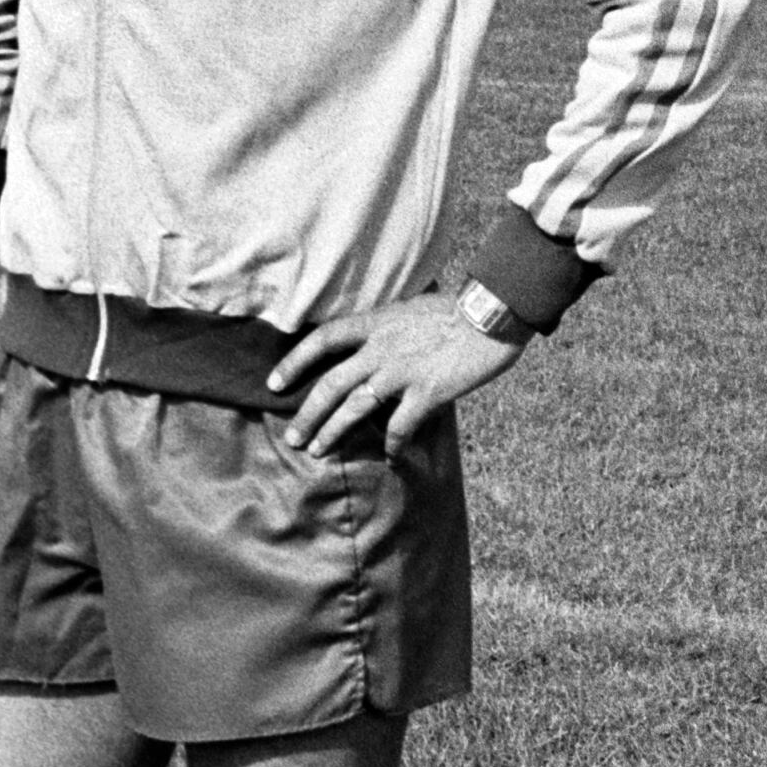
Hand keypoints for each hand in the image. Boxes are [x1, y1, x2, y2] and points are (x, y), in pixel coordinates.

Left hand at [270, 293, 524, 455]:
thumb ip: (386, 327)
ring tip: (316, 451)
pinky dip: (392, 445)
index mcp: (374, 324)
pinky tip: (389, 458)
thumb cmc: (455, 310)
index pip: (321, 341)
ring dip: (333, 432)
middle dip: (308, 414)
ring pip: (355, 407)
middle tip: (293, 437)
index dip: (294, 362)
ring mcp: (402, 372)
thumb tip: (371, 339)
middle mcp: (380, 349)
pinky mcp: (427, 392)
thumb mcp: (408, 309)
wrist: (492, 315)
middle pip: (331, 384)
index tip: (274, 382)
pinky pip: (400, 426)